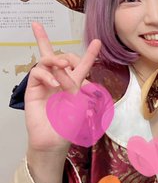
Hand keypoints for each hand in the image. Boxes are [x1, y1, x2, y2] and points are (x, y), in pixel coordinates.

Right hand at [25, 22, 100, 154]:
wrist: (54, 140)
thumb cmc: (67, 126)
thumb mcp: (79, 104)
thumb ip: (75, 85)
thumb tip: (63, 70)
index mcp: (74, 84)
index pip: (82, 66)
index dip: (90, 53)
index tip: (98, 42)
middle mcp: (59, 80)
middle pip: (56, 56)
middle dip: (64, 54)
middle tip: (68, 62)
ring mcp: (45, 83)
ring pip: (47, 60)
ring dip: (56, 60)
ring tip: (62, 66)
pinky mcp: (33, 89)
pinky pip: (37, 73)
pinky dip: (46, 74)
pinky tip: (53, 82)